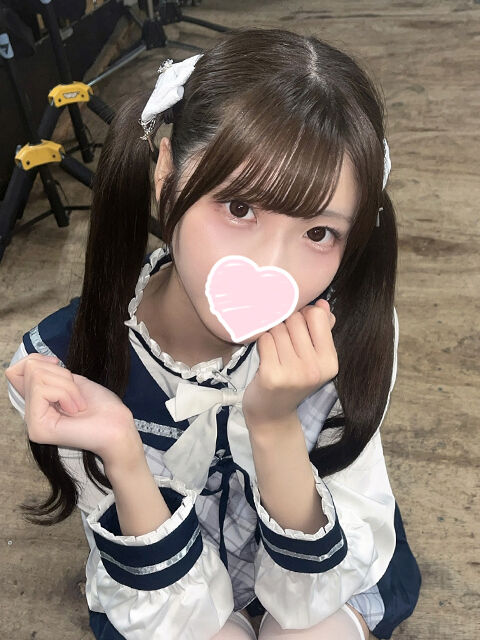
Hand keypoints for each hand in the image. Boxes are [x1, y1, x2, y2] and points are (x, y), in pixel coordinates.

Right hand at [5, 353, 142, 467]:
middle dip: (61, 374)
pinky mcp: (36, 428)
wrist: (117, 427)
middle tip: (76, 395)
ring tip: (78, 404)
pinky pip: (42, 390)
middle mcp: (30, 414)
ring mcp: (31, 423)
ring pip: (36, 377)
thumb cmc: (102, 406)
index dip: (37, 360)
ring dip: (67, 386)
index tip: (58, 365)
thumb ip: (48, 373)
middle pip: (30, 369)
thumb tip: (30, 363)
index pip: (14, 371)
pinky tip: (75, 410)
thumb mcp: (72, 381)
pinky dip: (66, 393)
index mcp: (37, 403)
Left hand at [242, 298, 337, 436]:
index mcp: (330, 361)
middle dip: (285, 326)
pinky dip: (261, 344)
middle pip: (295, 319)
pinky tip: (265, 358)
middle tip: (283, 345)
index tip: (297, 328)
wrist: (272, 416)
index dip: (303, 315)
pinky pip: (264, 339)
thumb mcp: (314, 359)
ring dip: (272, 335)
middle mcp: (315, 368)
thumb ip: (322, 330)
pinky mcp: (271, 375)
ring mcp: (293, 373)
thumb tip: (322, 304)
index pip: (316, 316)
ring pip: (277, 328)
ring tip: (275, 353)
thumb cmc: (292, 381)